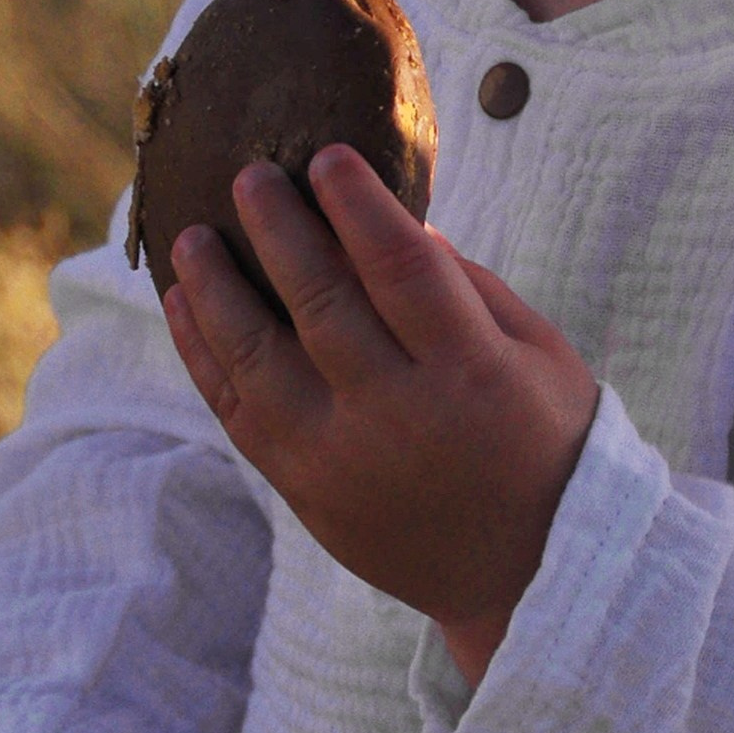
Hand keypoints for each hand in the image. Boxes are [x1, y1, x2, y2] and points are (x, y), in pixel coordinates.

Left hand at [161, 145, 598, 677]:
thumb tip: (400, 226)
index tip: (327, 157)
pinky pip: (237, 413)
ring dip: (216, 289)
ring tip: (192, 237)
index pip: (402, 268)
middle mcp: (399, 416)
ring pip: (257, 359)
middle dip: (278, 229)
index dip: (360, 206)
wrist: (529, 575)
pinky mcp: (305, 490)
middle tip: (249, 175)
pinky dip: (204, 354)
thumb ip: (472, 290)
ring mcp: (342, 459)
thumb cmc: (547, 443)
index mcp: (470, 372)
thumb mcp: (541, 357)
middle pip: (320, 303)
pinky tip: (186, 306)